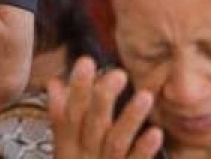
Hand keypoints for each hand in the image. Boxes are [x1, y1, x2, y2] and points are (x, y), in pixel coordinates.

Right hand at [47, 57, 162, 158]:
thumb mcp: (64, 152)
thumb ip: (61, 118)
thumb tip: (54, 83)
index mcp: (68, 150)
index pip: (70, 115)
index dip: (77, 89)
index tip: (86, 61)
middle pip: (92, 127)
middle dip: (102, 100)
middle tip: (119, 74)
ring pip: (115, 143)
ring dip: (129, 119)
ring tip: (146, 96)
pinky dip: (143, 151)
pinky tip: (156, 133)